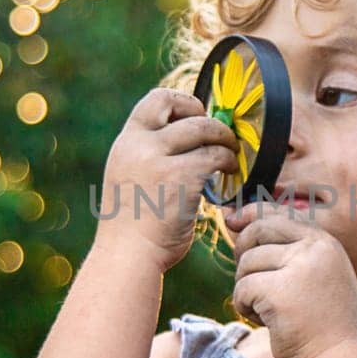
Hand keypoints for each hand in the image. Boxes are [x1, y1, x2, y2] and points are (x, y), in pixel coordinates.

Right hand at [93, 87, 239, 272]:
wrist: (127, 257)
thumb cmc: (133, 229)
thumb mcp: (130, 180)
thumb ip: (149, 158)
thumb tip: (184, 145)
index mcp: (126, 144)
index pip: (155, 100)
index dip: (182, 103)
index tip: (196, 118)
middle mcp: (139, 145)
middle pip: (183, 109)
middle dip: (209, 120)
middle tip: (221, 138)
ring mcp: (158, 158)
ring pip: (205, 128)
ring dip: (224, 140)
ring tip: (231, 157)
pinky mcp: (181, 175)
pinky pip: (215, 156)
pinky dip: (228, 161)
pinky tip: (230, 174)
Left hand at [223, 200, 356, 357]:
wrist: (342, 357)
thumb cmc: (326, 321)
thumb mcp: (317, 275)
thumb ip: (289, 251)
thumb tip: (237, 223)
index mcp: (324, 243)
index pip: (279, 214)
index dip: (251, 214)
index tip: (233, 221)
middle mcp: (314, 249)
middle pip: (258, 230)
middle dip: (242, 250)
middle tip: (247, 276)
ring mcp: (297, 268)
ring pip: (247, 264)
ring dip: (247, 288)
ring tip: (268, 309)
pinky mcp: (278, 292)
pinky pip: (242, 290)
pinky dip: (245, 307)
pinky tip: (266, 321)